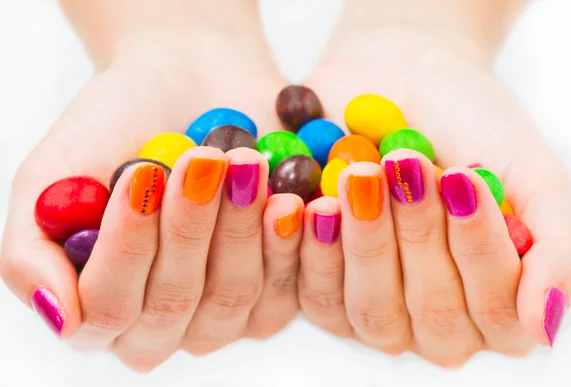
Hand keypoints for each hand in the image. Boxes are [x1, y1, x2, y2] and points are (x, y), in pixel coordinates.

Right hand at [0, 10, 301, 371]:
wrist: (185, 80)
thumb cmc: (115, 127)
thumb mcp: (52, 178)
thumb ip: (32, 252)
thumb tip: (61, 316)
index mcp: (102, 304)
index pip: (109, 308)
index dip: (127, 246)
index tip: (140, 176)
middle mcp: (163, 319)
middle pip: (175, 303)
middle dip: (188, 227)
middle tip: (200, 159)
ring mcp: (223, 309)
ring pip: (234, 295)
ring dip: (238, 227)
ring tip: (243, 160)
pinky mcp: (277, 286)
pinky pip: (289, 289)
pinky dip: (288, 243)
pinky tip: (288, 201)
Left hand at [298, 13, 570, 366]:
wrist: (402, 80)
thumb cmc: (473, 128)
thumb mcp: (533, 176)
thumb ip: (557, 250)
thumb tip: (544, 324)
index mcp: (496, 303)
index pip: (495, 309)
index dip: (479, 247)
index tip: (463, 176)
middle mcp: (437, 321)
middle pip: (432, 314)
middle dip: (419, 233)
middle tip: (405, 162)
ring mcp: (377, 308)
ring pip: (371, 309)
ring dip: (367, 240)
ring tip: (362, 174)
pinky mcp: (324, 287)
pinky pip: (315, 295)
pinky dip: (314, 250)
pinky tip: (313, 204)